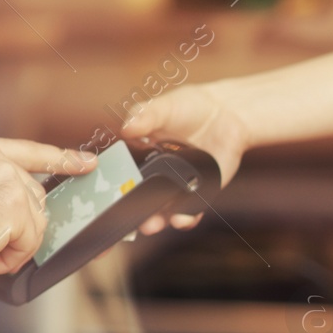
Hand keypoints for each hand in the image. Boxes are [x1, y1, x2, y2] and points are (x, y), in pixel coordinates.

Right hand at [0, 134, 97, 287]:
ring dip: (10, 244)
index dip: (59, 159)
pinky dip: (10, 258)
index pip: (25, 150)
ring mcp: (3, 177)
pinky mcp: (13, 206)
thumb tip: (10, 209)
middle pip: (32, 194)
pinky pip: (30, 241)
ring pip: (34, 220)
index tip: (85, 162)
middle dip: (19, 226)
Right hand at [120, 84, 249, 234]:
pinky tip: (181, 219)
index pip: (122, 178)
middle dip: (132, 214)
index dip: (113, 191)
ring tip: (150, 225)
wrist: (226, 112)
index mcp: (140, 156)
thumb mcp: (163, 107)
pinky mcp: (202, 191)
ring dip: (157, 221)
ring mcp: (178, 185)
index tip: (106, 200)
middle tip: (127, 220)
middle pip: (140, 200)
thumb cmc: (189, 107)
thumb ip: (145, 115)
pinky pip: (193, 209)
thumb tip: (127, 128)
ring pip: (164, 210)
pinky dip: (187, 217)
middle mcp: (156, 176)